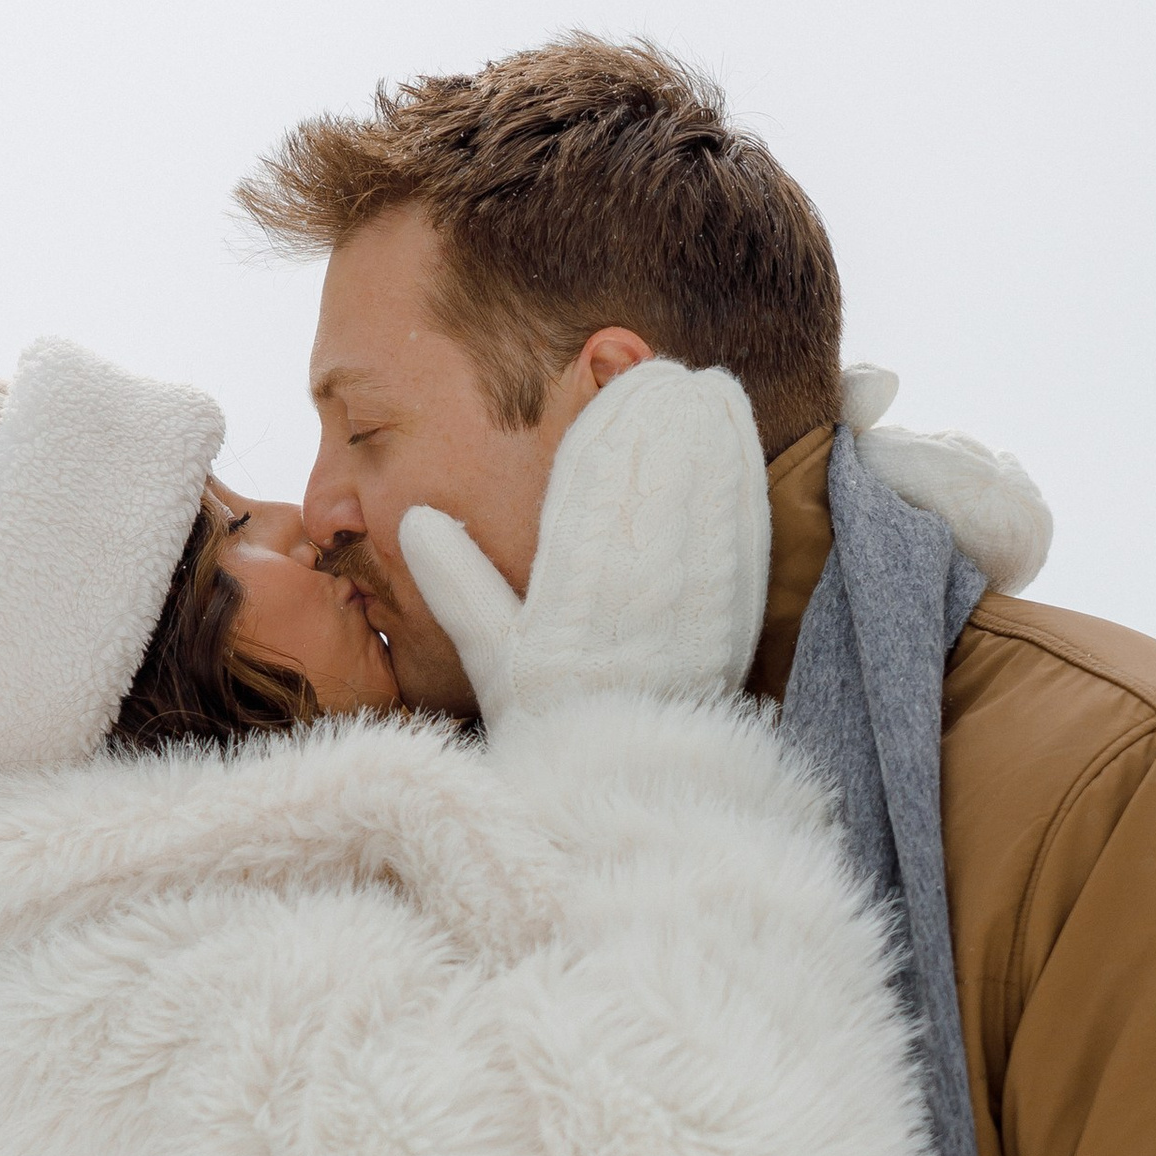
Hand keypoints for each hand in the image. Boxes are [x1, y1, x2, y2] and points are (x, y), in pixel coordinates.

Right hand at [396, 358, 768, 730]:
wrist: (624, 785)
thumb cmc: (551, 718)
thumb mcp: (489, 656)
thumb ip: (455, 584)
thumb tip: (414, 517)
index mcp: (572, 595)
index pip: (592, 489)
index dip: (607, 429)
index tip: (616, 381)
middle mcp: (635, 594)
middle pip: (653, 485)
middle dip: (663, 422)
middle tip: (671, 370)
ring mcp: (690, 606)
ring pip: (702, 502)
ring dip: (710, 440)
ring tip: (709, 388)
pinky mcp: (733, 620)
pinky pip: (741, 538)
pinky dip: (741, 486)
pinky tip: (739, 448)